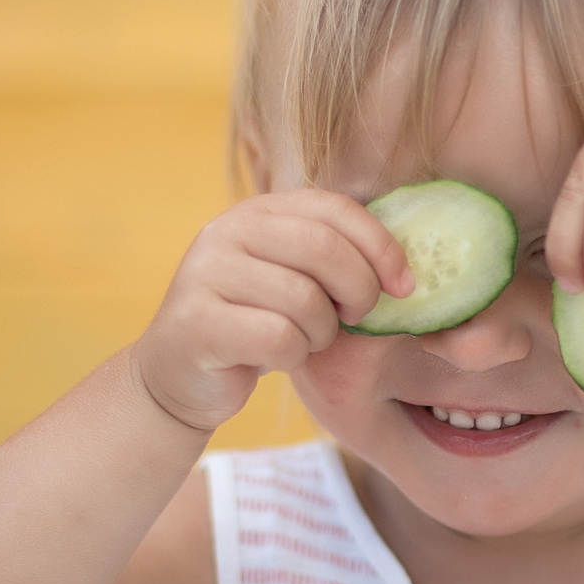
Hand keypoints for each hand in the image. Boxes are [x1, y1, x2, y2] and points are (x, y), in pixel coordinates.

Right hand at [132, 191, 411, 432]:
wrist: (179, 376)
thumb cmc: (255, 326)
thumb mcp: (294, 279)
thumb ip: (333, 258)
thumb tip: (405, 268)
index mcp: (258, 211)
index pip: (335, 208)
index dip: (381, 246)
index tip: (404, 286)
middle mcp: (226, 231)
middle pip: (324, 249)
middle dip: (358, 291)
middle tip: (354, 318)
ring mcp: (205, 274)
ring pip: (304, 300)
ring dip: (321, 332)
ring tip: (305, 339)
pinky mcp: (196, 322)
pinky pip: (278, 338)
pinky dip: (293, 356)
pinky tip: (278, 357)